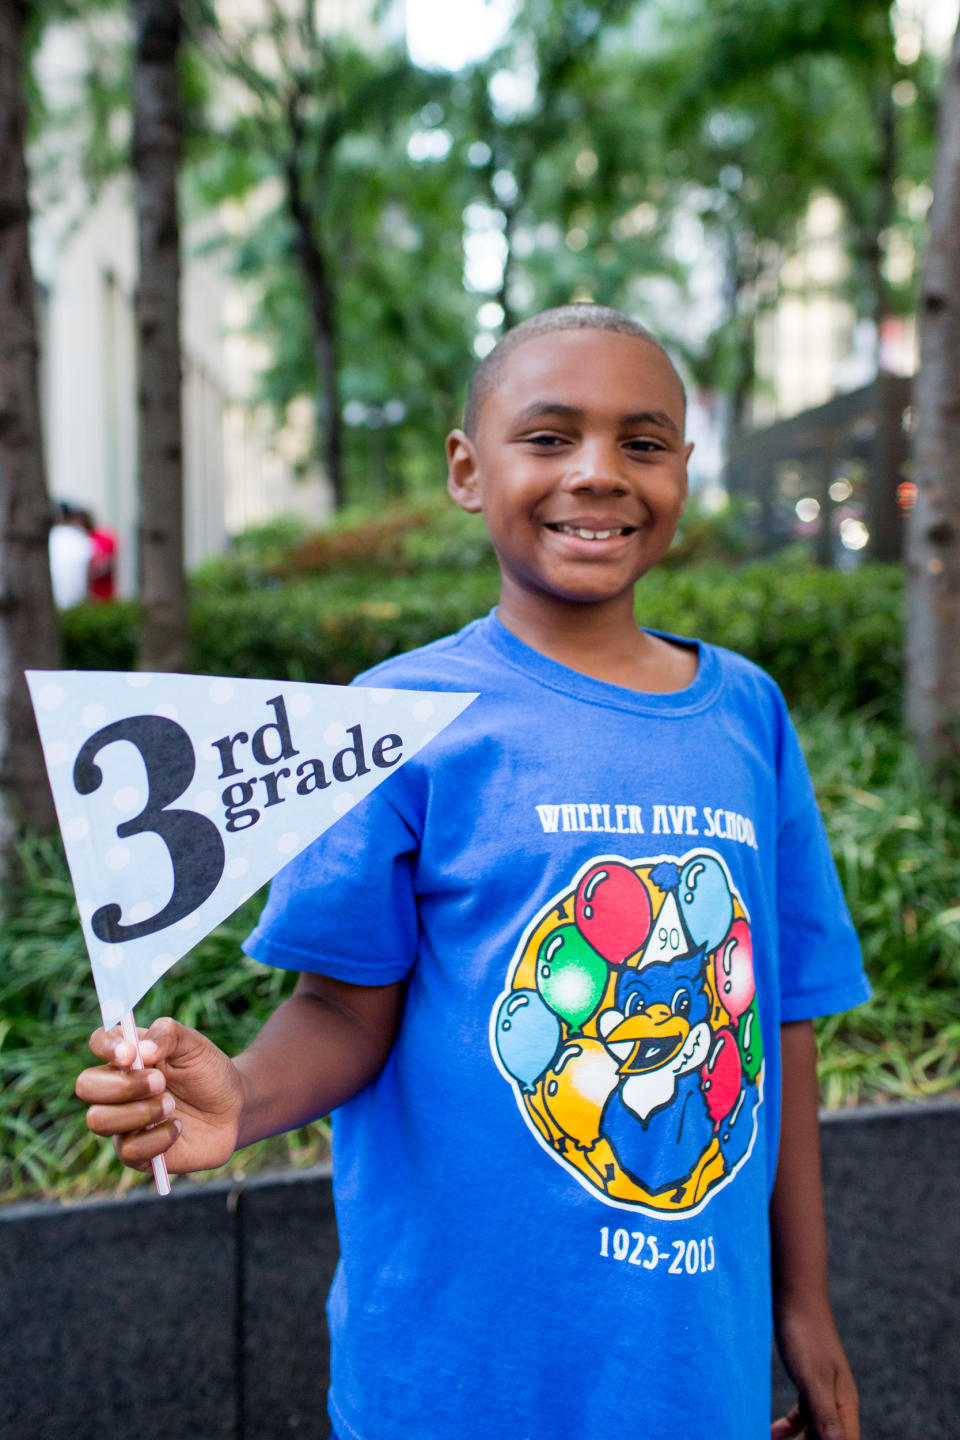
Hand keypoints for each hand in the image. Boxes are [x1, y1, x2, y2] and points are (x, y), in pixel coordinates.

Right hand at [76, 1017, 244, 1174]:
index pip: (99, 1042)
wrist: (233, 1111)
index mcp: (129, 1055)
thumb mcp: (195, 1045)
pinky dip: (158, 1138)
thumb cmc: (208, 1073)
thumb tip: (141, 1050)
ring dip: (139, 1112)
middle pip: (86, 1085)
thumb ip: (168, 1034)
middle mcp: (117, 1087)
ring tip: (171, 1106)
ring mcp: (122, 1122)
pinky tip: (177, 1128)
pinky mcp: (135, 1153)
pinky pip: (128, 1151)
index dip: (106, 1046)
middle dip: (122, 1085)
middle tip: (161, 1082)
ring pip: (98, 1121)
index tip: (130, 1054)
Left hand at [771, 1301, 858, 1439]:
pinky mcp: (808, 1383)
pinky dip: (790, 1427)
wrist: (796, 1299)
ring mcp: (824, 1392)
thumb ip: (824, 1415)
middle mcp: (839, 1402)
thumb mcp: (813, 1379)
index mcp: (846, 1404)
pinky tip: (773, 1432)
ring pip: (817, 1431)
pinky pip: (803, 1415)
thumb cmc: (806, 1336)